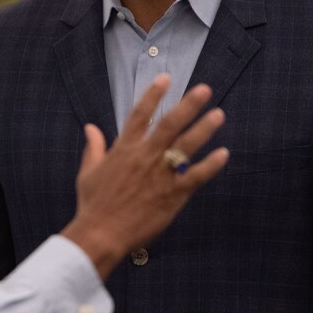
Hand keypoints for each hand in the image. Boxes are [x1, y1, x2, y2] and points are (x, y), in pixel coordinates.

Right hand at [61, 74, 227, 278]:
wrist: (101, 233)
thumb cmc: (93, 204)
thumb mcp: (88, 172)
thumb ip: (94, 147)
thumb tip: (91, 127)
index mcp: (124, 149)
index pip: (139, 114)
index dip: (153, 95)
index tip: (165, 78)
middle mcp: (144, 157)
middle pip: (169, 124)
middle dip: (188, 105)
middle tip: (204, 90)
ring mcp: (160, 175)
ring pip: (186, 146)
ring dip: (204, 129)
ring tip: (219, 114)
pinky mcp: (172, 194)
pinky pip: (196, 176)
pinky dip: (211, 165)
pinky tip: (223, 154)